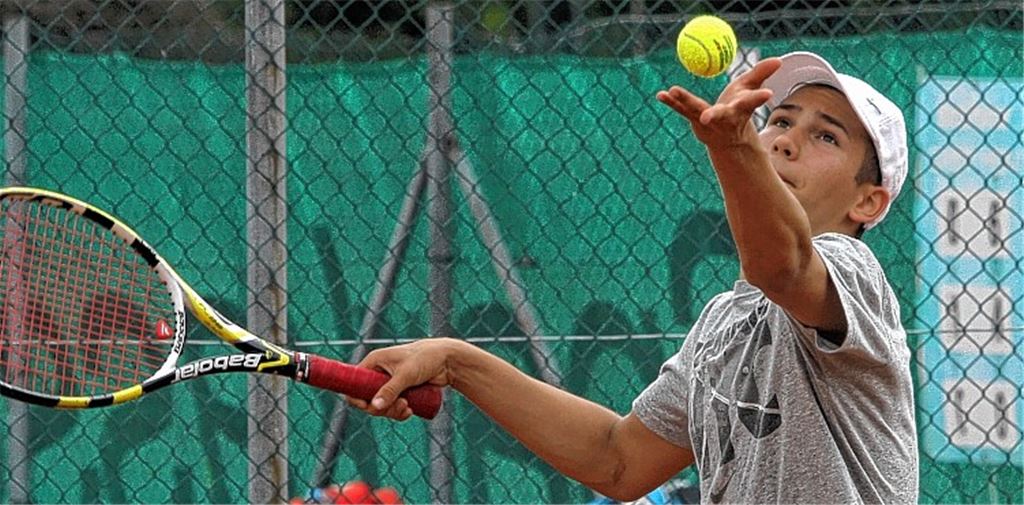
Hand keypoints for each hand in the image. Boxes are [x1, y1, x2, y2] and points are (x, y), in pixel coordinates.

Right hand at [346, 338, 456, 420]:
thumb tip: (374, 407)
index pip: (354, 382)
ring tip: (408, 408)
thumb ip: (390, 390)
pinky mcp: (401, 391)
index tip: (369, 406)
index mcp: (374, 362)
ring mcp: (390, 382)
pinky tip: (410, 412)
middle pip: (367, 398)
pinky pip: (393, 407)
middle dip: (381, 408)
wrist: (448, 360)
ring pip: (381, 405)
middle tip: (399, 406)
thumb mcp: (406, 374)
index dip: (357, 397)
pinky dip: (399, 412)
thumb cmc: (426, 359)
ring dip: (392, 411)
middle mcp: (379, 372)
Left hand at [656, 58, 781, 149]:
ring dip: (684, 100)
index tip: (768, 94)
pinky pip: (680, 109)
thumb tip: (779, 60)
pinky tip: (660, 95)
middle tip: (706, 117)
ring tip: (672, 90)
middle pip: (720, 115)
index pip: (752, 102)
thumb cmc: (739, 109)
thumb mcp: (750, 90)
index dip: (759, 98)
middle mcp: (724, 118)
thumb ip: (762, 74)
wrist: (727, 138)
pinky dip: (671, 101)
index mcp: (741, 110)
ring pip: (695, 110)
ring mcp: (707, 121)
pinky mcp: (693, 120)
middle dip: (714, 115)